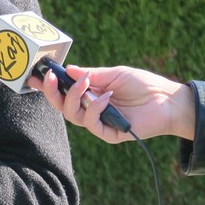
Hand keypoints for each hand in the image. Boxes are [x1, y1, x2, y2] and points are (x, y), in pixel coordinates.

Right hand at [27, 65, 195, 142]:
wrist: (169, 101)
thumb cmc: (144, 85)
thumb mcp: (114, 74)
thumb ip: (91, 74)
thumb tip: (68, 70)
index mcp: (90, 95)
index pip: (64, 93)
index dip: (48, 87)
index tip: (35, 76)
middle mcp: (91, 109)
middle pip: (62, 107)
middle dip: (53, 93)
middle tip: (53, 78)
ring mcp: (100, 123)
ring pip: (72, 116)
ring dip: (75, 97)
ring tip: (87, 84)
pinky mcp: (109, 134)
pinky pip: (92, 124)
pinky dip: (95, 109)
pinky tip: (106, 98)